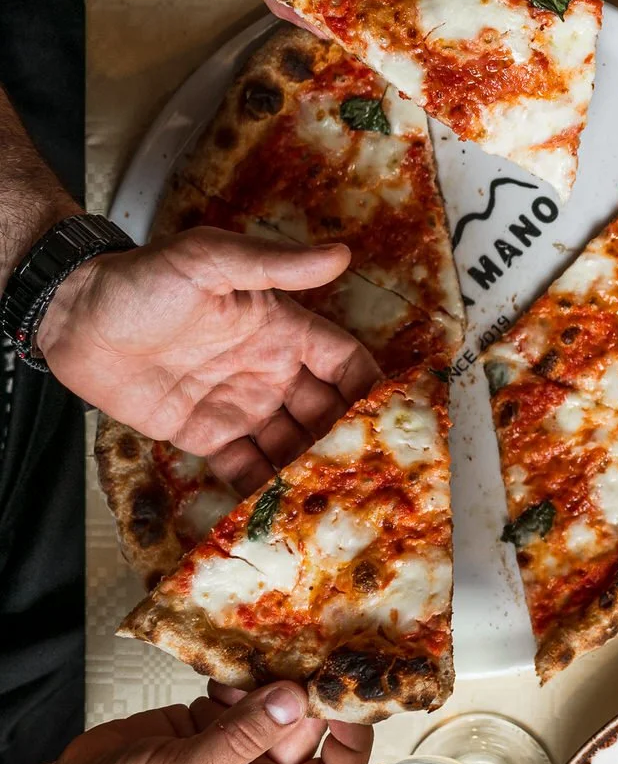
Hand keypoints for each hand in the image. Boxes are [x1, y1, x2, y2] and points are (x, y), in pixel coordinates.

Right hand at [0, 681, 372, 763]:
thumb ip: (240, 739)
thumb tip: (294, 700)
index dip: (350, 736)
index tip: (346, 694)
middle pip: (307, 729)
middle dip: (310, 688)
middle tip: (316, 645)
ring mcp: (234, 749)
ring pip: (274, 704)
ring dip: (275, 673)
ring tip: (277, 641)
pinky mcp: (207, 724)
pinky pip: (238, 692)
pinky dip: (238, 671)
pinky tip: (233, 657)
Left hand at [36, 227, 380, 491]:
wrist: (74, 321)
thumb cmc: (144, 281)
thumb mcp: (210, 260)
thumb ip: (274, 263)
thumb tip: (341, 255)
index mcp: (283, 331)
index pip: (344, 362)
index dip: (371, 387)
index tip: (396, 416)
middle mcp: (271, 372)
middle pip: (327, 411)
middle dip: (349, 438)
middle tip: (375, 472)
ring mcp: (241, 407)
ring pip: (293, 444)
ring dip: (313, 467)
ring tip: (338, 499)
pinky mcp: (207, 437)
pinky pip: (247, 467)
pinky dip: (268, 488)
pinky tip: (287, 509)